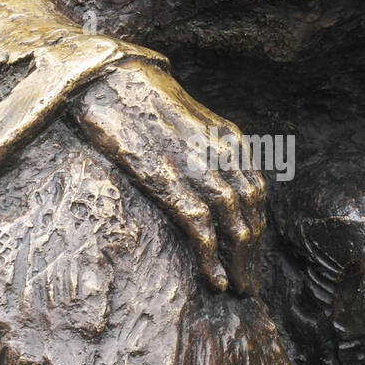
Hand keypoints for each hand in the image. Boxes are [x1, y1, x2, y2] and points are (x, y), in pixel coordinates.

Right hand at [71, 61, 267, 294]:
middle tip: (250, 284)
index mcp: (228, 137)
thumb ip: (205, 145)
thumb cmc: (138, 97)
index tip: (252, 254)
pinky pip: (201, 224)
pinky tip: (215, 279)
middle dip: (253, 253)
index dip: (258, 227)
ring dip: (240, 263)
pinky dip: (212, 256)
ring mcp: (196, 163)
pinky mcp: (167, 176)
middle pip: (251, 212)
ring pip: (235, 223)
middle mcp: (221, 151)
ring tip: (238, 289)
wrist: (106, 75)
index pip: (257, 191)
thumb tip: (213, 175)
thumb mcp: (187, 117)